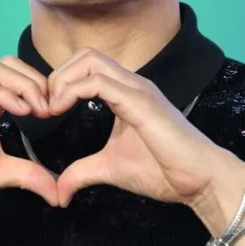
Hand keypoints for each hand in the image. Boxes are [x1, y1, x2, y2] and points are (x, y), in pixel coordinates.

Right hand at [0, 56, 59, 221]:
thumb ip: (28, 176)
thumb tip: (59, 192)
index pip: (17, 79)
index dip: (42, 89)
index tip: (58, 113)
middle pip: (10, 65)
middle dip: (38, 80)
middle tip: (52, 109)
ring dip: (26, 84)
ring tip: (41, 110)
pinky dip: (7, 96)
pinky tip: (22, 114)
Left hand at [47, 48, 234, 209]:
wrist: (200, 180)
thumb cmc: (164, 171)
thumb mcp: (111, 169)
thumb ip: (82, 173)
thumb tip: (59, 190)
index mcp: (126, 93)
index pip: (87, 66)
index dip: (60, 82)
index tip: (46, 111)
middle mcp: (132, 83)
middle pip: (85, 54)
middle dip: (57, 75)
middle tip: (44, 107)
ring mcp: (137, 89)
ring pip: (90, 59)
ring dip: (61, 80)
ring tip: (51, 108)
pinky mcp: (140, 102)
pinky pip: (98, 81)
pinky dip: (71, 91)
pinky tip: (61, 111)